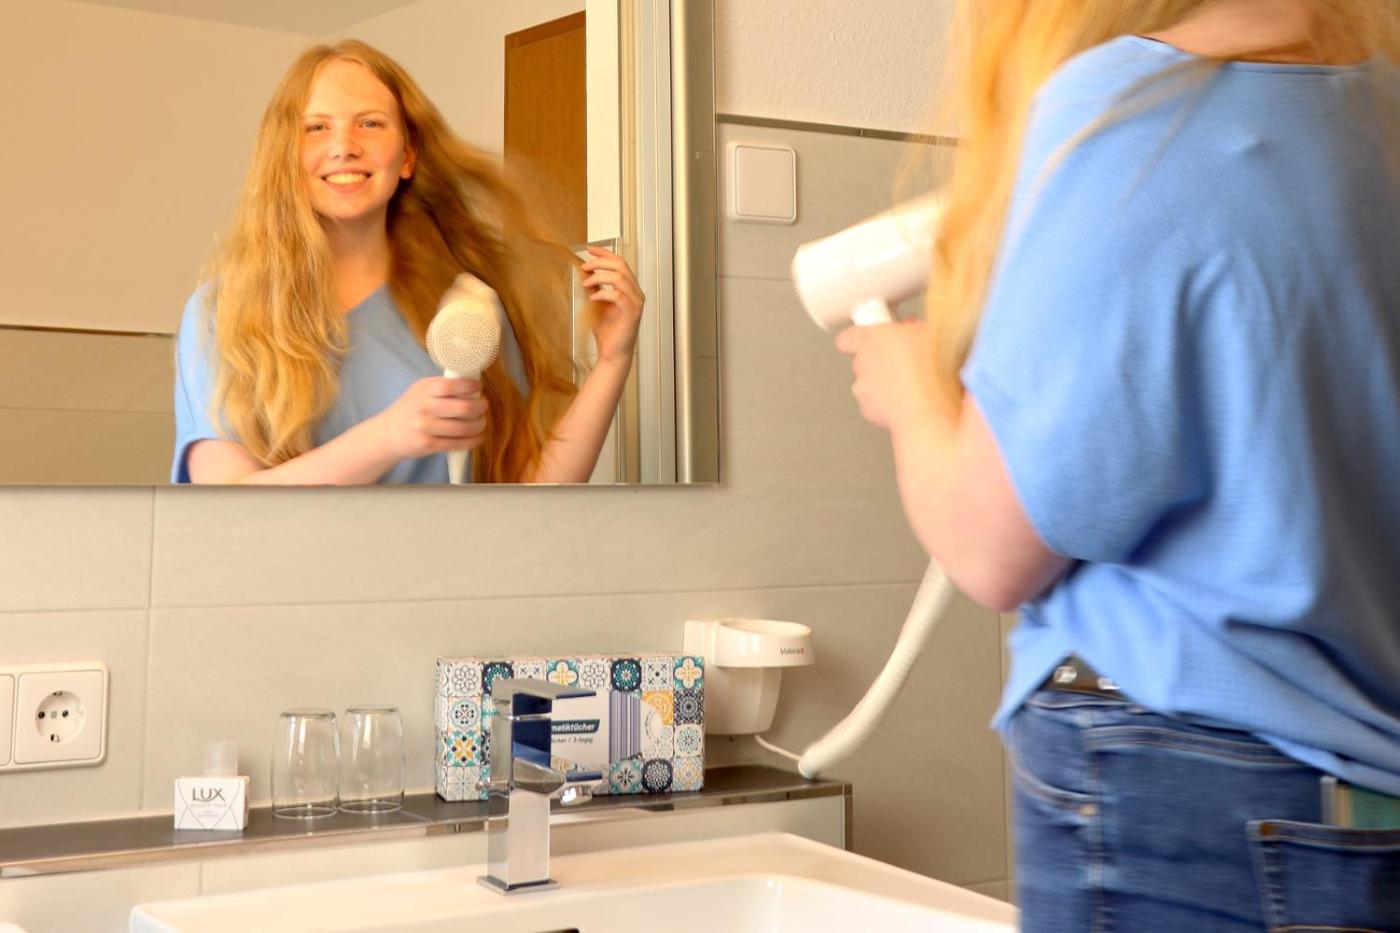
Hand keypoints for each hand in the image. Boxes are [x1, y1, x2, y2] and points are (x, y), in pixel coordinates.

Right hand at [374, 376, 487, 459]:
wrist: (389, 433)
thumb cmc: (412, 409)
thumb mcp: (421, 391)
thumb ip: (442, 388)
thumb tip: (474, 386)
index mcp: (424, 389)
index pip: (451, 385)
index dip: (470, 386)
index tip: (479, 387)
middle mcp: (424, 407)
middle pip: (464, 408)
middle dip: (480, 407)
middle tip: (483, 406)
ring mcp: (426, 427)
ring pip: (464, 428)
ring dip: (480, 425)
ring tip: (482, 422)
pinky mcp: (428, 445)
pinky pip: (458, 443)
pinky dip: (474, 440)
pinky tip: (478, 437)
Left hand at [579, 246, 644, 363]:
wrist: (612, 354)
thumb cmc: (607, 332)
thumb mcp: (597, 303)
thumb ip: (594, 287)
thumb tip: (584, 270)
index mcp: (630, 289)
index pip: (620, 263)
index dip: (605, 254)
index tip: (590, 249)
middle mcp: (636, 294)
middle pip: (621, 266)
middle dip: (600, 263)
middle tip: (584, 266)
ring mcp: (636, 303)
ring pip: (620, 278)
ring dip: (599, 277)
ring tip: (586, 284)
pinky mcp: (631, 314)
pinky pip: (618, 295)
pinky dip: (603, 293)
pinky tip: (592, 298)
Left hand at [835, 321, 934, 431]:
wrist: (929, 406)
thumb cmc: (931, 369)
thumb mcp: (929, 334)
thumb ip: (913, 330)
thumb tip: (915, 331)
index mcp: (871, 338)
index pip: (848, 337)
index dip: (857, 339)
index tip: (869, 340)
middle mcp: (861, 363)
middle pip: (862, 360)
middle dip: (880, 361)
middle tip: (903, 362)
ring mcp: (863, 388)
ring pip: (868, 383)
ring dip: (883, 383)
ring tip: (909, 385)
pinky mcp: (868, 410)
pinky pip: (874, 404)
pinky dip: (886, 404)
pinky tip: (906, 401)